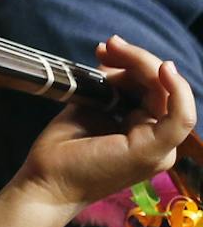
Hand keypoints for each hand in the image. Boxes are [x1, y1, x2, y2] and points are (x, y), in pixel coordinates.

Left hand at [14, 34, 195, 206]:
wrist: (46, 180)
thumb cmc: (64, 148)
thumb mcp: (90, 106)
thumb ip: (109, 87)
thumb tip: (115, 61)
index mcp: (145, 129)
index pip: (154, 87)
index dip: (134, 63)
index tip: (105, 49)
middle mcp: (158, 139)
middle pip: (162, 87)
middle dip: (136, 59)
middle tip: (107, 46)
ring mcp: (159, 147)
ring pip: (168, 94)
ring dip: (143, 64)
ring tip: (112, 50)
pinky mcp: (154, 151)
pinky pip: (180, 118)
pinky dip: (177, 91)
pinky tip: (164, 69)